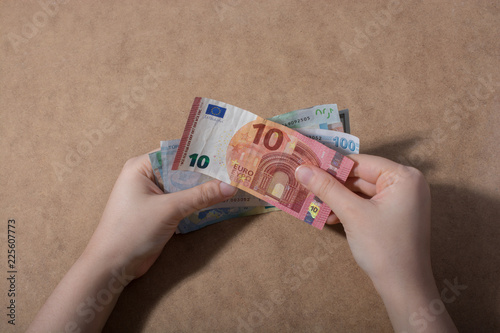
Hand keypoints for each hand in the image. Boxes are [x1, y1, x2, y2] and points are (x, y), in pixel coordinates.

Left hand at [84, 152, 237, 278]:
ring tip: (231, 184)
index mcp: (141, 167)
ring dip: (203, 189)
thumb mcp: (169, 210)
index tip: (226, 154)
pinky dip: (196, 203)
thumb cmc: (132, 231)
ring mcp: (152, 196)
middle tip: (234, 170)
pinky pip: (182, 202)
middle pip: (182, 170)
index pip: (176, 153)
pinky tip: (217, 203)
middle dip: (205, 173)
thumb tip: (230, 186)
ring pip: (184, 187)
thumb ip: (201, 196)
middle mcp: (146, 177)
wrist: (112, 266)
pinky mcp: (158, 213)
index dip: (200, 154)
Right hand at [295, 154, 456, 331]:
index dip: (332, 165)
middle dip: (334, 185)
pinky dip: (349, 209)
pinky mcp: (394, 215)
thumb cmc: (383, 247)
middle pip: (361, 176)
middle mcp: (406, 184)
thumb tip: (301, 168)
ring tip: (314, 203)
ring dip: (338, 198)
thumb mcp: (351, 213)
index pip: (361, 162)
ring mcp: (401, 200)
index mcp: (403, 177)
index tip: (306, 166)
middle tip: (306, 185)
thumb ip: (326, 188)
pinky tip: (330, 216)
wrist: (403, 287)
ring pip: (361, 191)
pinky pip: (367, 204)